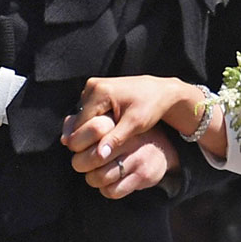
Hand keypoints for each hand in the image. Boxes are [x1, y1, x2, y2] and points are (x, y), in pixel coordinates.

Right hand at [62, 74, 189, 154]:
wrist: (161, 91)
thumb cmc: (151, 107)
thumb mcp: (135, 124)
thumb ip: (116, 139)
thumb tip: (99, 155)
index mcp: (100, 91)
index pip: (80, 125)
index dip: (87, 142)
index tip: (100, 153)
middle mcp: (92, 86)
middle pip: (78, 121)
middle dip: (89, 136)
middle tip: (105, 146)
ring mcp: (92, 86)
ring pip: (81, 118)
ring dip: (91, 131)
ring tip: (108, 137)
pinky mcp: (96, 90)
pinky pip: (87, 113)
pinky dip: (94, 123)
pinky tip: (107, 130)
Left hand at [63, 115, 180, 198]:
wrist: (162, 147)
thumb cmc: (124, 134)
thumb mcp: (108, 122)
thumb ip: (82, 124)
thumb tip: (64, 139)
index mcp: (119, 122)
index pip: (93, 129)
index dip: (78, 141)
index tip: (77, 146)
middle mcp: (130, 138)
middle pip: (92, 157)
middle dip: (81, 163)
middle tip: (82, 163)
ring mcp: (137, 157)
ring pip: (100, 177)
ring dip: (92, 178)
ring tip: (95, 172)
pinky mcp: (143, 175)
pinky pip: (113, 191)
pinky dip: (106, 189)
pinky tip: (109, 181)